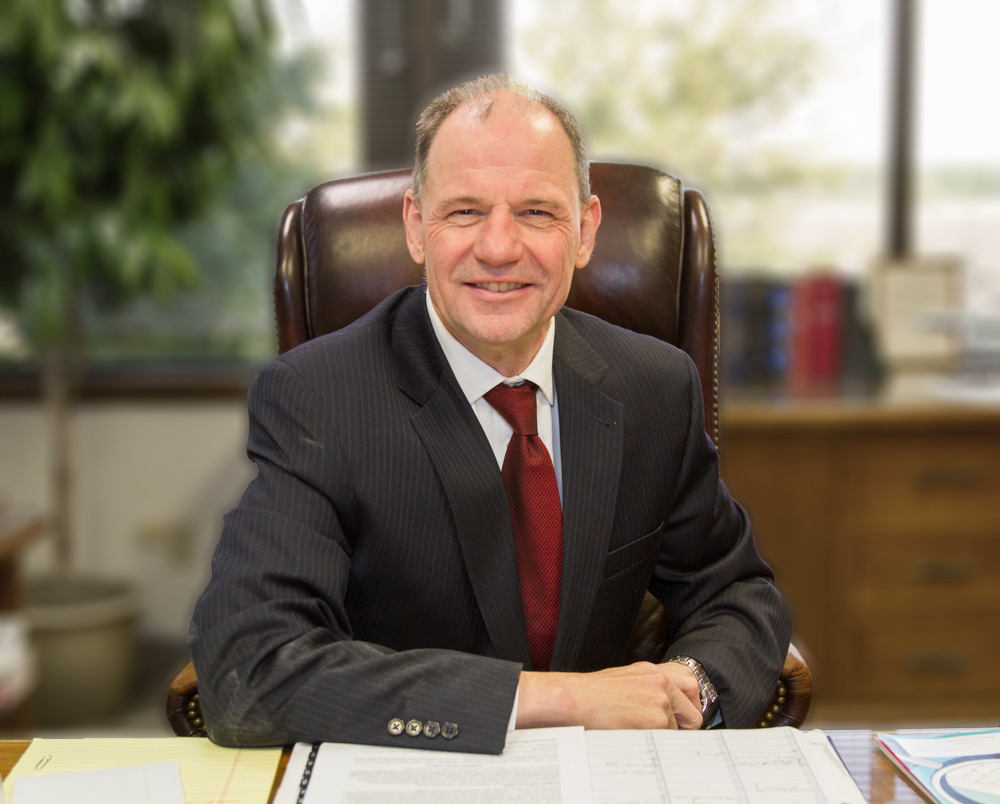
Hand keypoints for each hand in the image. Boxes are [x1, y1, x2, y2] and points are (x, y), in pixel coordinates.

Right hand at [515, 661, 702, 729]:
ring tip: (636, 733)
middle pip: (693, 713)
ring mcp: (660, 700)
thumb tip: (663, 707)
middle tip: (665, 733)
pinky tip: (634, 738)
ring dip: (663, 736)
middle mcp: (661, 681)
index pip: (691, 687)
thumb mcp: (625, 679)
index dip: (687, 707)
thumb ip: (648, 688)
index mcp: (653, 670)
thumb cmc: (591, 693)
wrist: (575, 698)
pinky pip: (667, 741)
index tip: (681, 718)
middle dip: (683, 727)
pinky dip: (654, 745)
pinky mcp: (656, 719)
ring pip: (679, 731)